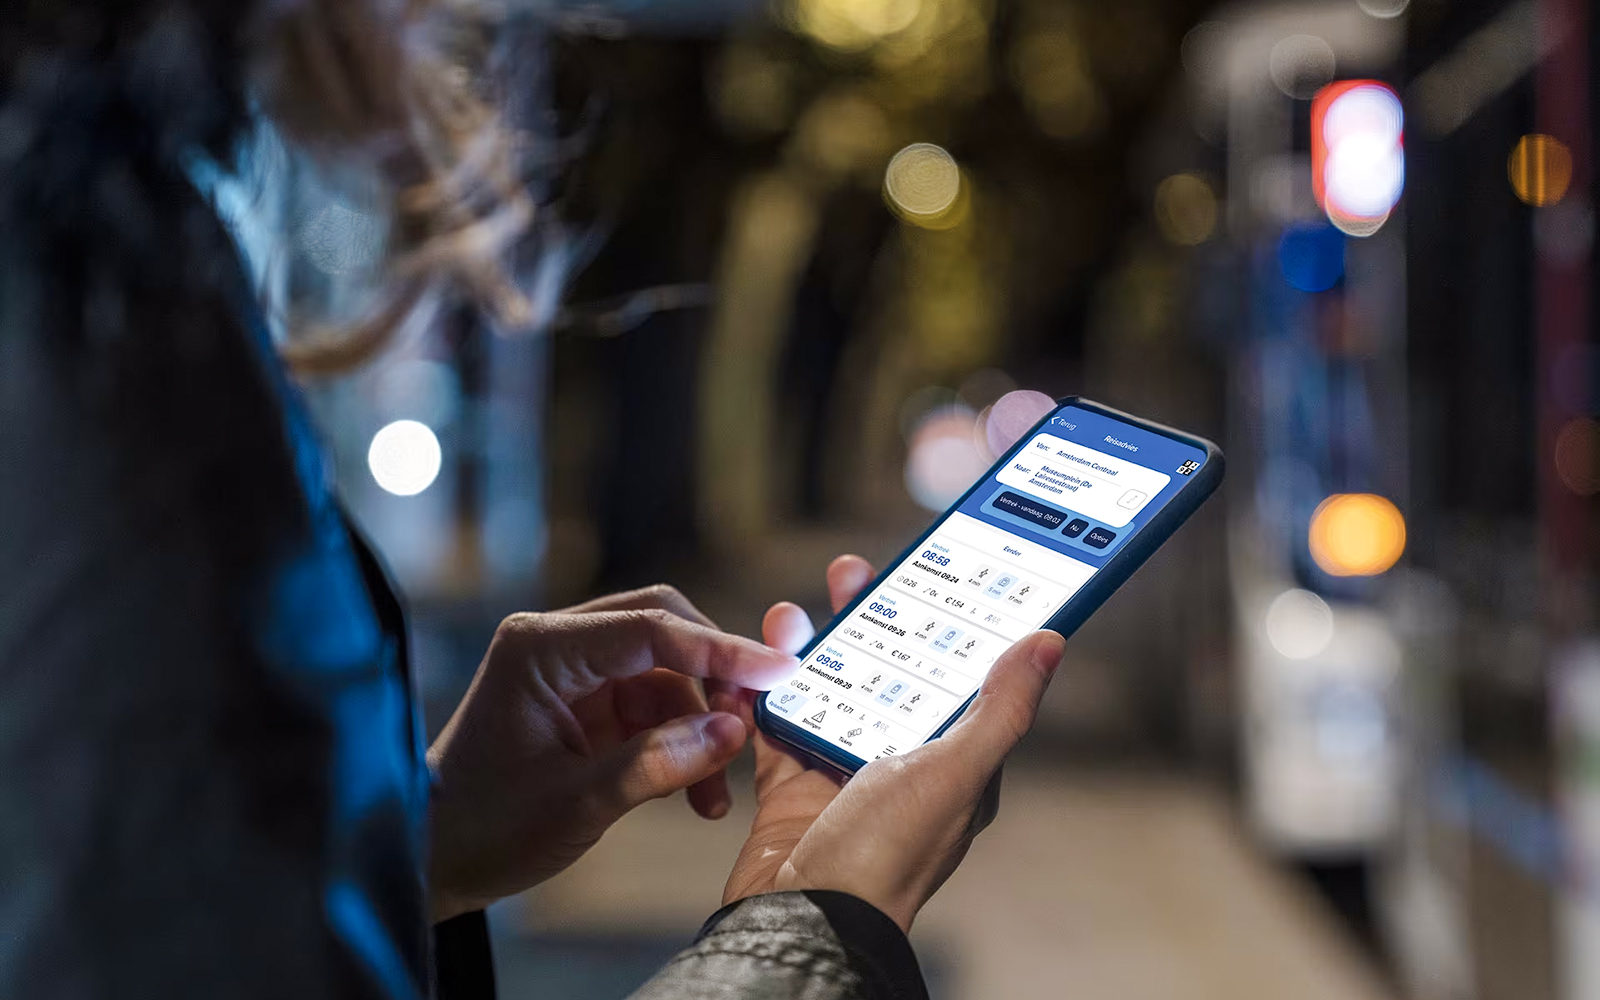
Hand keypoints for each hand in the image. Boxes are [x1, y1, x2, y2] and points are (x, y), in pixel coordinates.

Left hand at [427, 585, 795, 921]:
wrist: (434, 859)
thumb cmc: (486, 828)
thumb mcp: (577, 803)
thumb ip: (657, 763)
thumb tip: (732, 732)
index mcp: (542, 649)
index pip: (651, 628)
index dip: (721, 650)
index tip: (779, 672)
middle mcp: (558, 645)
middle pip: (665, 630)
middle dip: (715, 677)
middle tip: (751, 726)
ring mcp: (573, 673)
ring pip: (666, 673)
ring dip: (701, 724)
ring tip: (715, 793)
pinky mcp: (585, 704)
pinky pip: (653, 707)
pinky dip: (681, 743)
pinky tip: (697, 792)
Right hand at [722, 557, 1064, 931]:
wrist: (802, 919)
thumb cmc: (887, 857)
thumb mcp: (956, 772)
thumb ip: (1001, 708)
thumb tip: (1050, 644)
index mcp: (953, 763)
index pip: (956, 677)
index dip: (944, 625)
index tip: (930, 575)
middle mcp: (900, 765)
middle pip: (886, 674)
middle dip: (869, 621)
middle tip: (851, 573)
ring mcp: (842, 775)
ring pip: (829, 691)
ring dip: (811, 649)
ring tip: (793, 612)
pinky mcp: (790, 787)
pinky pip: (778, 726)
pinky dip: (765, 694)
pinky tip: (757, 662)